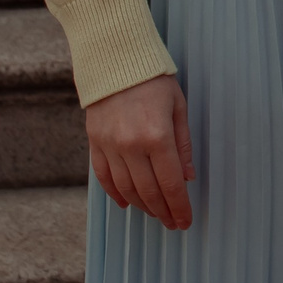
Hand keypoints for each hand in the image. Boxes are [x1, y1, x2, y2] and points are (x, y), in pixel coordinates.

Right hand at [87, 72, 194, 229]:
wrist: (115, 60)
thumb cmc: (153, 80)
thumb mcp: (178, 107)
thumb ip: (183, 145)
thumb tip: (187, 177)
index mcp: (157, 136)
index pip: (170, 183)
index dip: (179, 206)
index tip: (185, 220)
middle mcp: (131, 146)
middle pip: (148, 191)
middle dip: (163, 212)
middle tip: (173, 223)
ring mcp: (110, 146)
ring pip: (126, 189)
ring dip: (142, 206)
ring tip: (155, 213)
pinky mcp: (95, 143)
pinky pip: (104, 177)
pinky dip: (115, 193)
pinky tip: (127, 202)